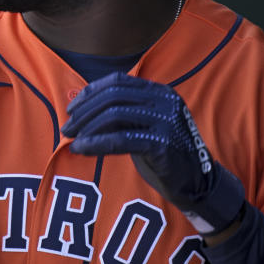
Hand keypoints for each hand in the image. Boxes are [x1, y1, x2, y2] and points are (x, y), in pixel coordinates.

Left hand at [62, 72, 243, 234]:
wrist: (196, 182)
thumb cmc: (164, 153)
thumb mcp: (145, 124)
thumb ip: (123, 112)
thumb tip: (82, 109)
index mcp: (160, 91)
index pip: (118, 81)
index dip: (91, 92)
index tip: (72, 108)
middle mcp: (165, 101)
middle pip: (114, 96)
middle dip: (85, 111)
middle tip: (68, 127)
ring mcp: (166, 121)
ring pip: (115, 115)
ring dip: (88, 128)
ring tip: (73, 140)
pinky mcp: (163, 144)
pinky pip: (121, 140)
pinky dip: (97, 144)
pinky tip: (83, 150)